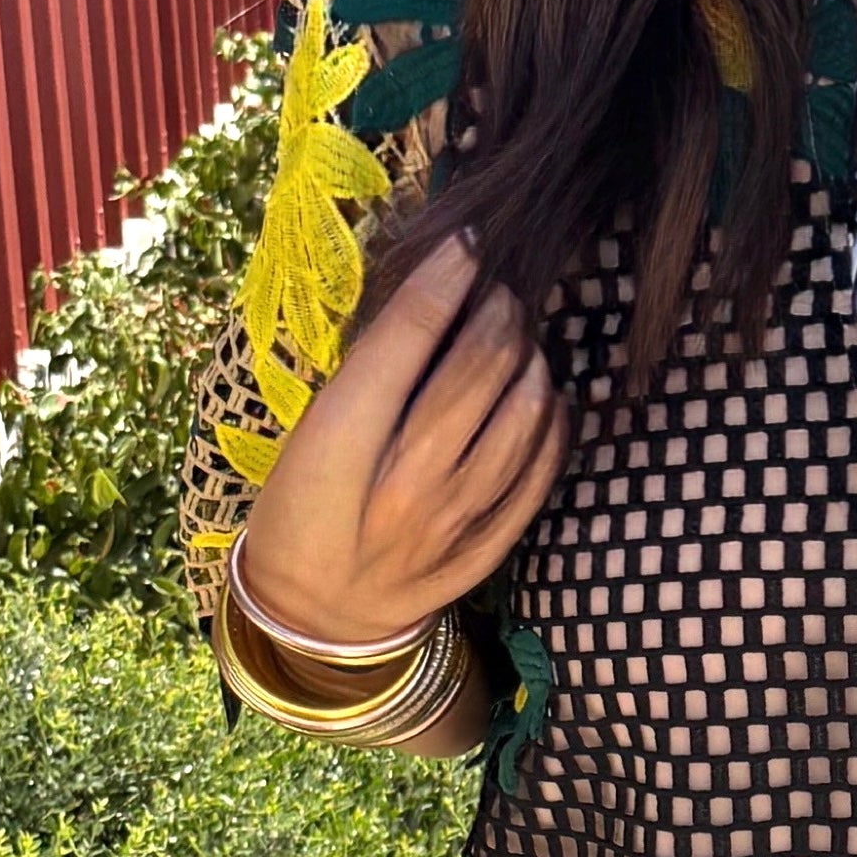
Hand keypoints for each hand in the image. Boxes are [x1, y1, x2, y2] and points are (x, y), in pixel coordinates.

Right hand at [240, 233, 565, 651]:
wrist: (316, 613)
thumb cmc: (303, 505)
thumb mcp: (310, 432)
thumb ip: (369, 372)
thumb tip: (436, 294)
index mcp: (343, 441)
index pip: (410, 336)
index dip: (448, 275)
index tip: (467, 242)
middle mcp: (406, 479)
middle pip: (481, 366)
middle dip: (498, 310)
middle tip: (497, 292)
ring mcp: (454, 519)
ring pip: (524, 410)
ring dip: (531, 357)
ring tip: (519, 340)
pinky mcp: (486, 547)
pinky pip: (542, 468)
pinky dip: (553, 419)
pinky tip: (543, 396)